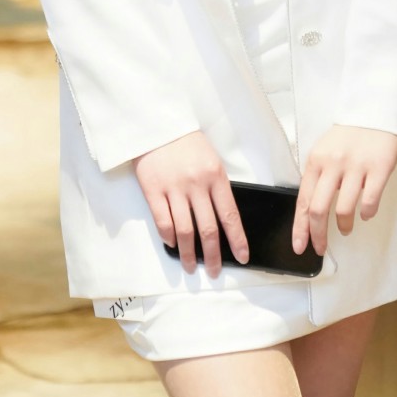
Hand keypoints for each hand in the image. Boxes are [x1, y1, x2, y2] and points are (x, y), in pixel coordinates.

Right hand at [133, 131, 250, 279]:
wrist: (158, 126)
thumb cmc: (187, 143)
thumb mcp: (211, 159)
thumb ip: (217, 187)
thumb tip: (222, 220)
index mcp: (215, 176)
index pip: (230, 216)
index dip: (237, 240)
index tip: (242, 257)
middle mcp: (196, 184)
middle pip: (208, 229)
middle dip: (213, 256)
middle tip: (216, 271)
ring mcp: (174, 188)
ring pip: (184, 231)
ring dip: (189, 253)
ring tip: (192, 267)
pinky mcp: (153, 190)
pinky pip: (162, 221)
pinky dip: (168, 237)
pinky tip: (172, 245)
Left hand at [292, 125, 396, 256]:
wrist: (376, 111)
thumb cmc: (349, 135)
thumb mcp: (324, 150)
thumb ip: (317, 176)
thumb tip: (311, 211)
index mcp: (316, 161)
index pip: (303, 201)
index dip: (300, 227)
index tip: (299, 245)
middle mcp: (333, 164)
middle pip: (319, 210)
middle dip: (318, 235)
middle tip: (321, 248)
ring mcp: (357, 167)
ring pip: (344, 209)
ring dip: (344, 226)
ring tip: (345, 229)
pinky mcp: (379, 168)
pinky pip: (370, 201)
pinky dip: (366, 213)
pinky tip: (366, 214)